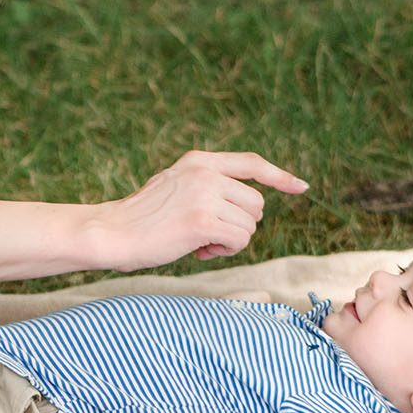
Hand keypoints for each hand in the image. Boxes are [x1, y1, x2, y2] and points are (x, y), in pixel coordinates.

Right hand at [91, 150, 307, 270]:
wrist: (112, 232)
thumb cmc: (143, 218)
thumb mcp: (176, 185)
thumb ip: (207, 184)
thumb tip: (250, 205)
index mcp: (199, 160)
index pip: (252, 163)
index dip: (280, 176)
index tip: (301, 187)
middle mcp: (205, 172)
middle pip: (256, 204)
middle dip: (241, 224)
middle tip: (210, 234)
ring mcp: (204, 195)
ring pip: (249, 225)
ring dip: (231, 240)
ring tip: (199, 241)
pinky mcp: (203, 220)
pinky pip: (239, 240)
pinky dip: (225, 252)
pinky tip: (200, 250)